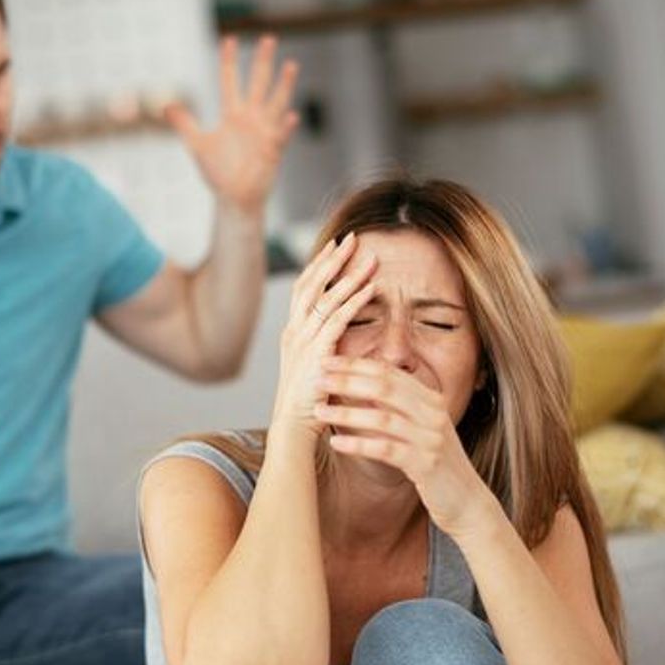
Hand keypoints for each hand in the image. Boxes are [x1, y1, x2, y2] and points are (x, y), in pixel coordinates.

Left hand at [165, 35, 299, 214]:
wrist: (234, 199)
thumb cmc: (218, 173)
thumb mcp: (197, 145)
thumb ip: (185, 124)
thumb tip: (167, 106)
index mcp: (232, 115)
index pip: (230, 81)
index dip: (229, 61)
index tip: (229, 39)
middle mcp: (250, 119)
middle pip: (258, 83)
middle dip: (262, 62)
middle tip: (268, 38)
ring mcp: (264, 133)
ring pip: (276, 103)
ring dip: (283, 85)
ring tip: (290, 65)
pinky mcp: (273, 151)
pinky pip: (281, 136)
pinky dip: (286, 127)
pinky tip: (292, 116)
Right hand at [270, 234, 376, 438]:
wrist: (294, 427)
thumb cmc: (308, 401)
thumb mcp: (313, 365)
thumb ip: (323, 345)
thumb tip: (338, 331)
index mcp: (292, 332)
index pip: (304, 288)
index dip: (319, 264)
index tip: (335, 245)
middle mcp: (294, 331)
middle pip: (312, 283)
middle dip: (333, 259)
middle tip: (353, 237)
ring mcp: (303, 341)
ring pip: (327, 297)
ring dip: (351, 275)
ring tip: (371, 258)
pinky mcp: (317, 353)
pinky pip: (338, 320)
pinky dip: (355, 301)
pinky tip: (372, 288)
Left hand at [315, 357, 499, 537]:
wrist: (468, 503)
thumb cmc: (436, 465)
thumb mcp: (422, 429)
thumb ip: (400, 408)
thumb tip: (360, 386)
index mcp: (431, 400)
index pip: (390, 373)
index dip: (356, 364)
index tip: (327, 360)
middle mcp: (433, 414)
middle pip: (385, 388)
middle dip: (348, 381)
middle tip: (317, 379)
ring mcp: (431, 438)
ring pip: (382, 418)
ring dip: (346, 414)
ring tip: (318, 412)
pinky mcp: (426, 464)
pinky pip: (386, 450)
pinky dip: (358, 445)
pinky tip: (335, 444)